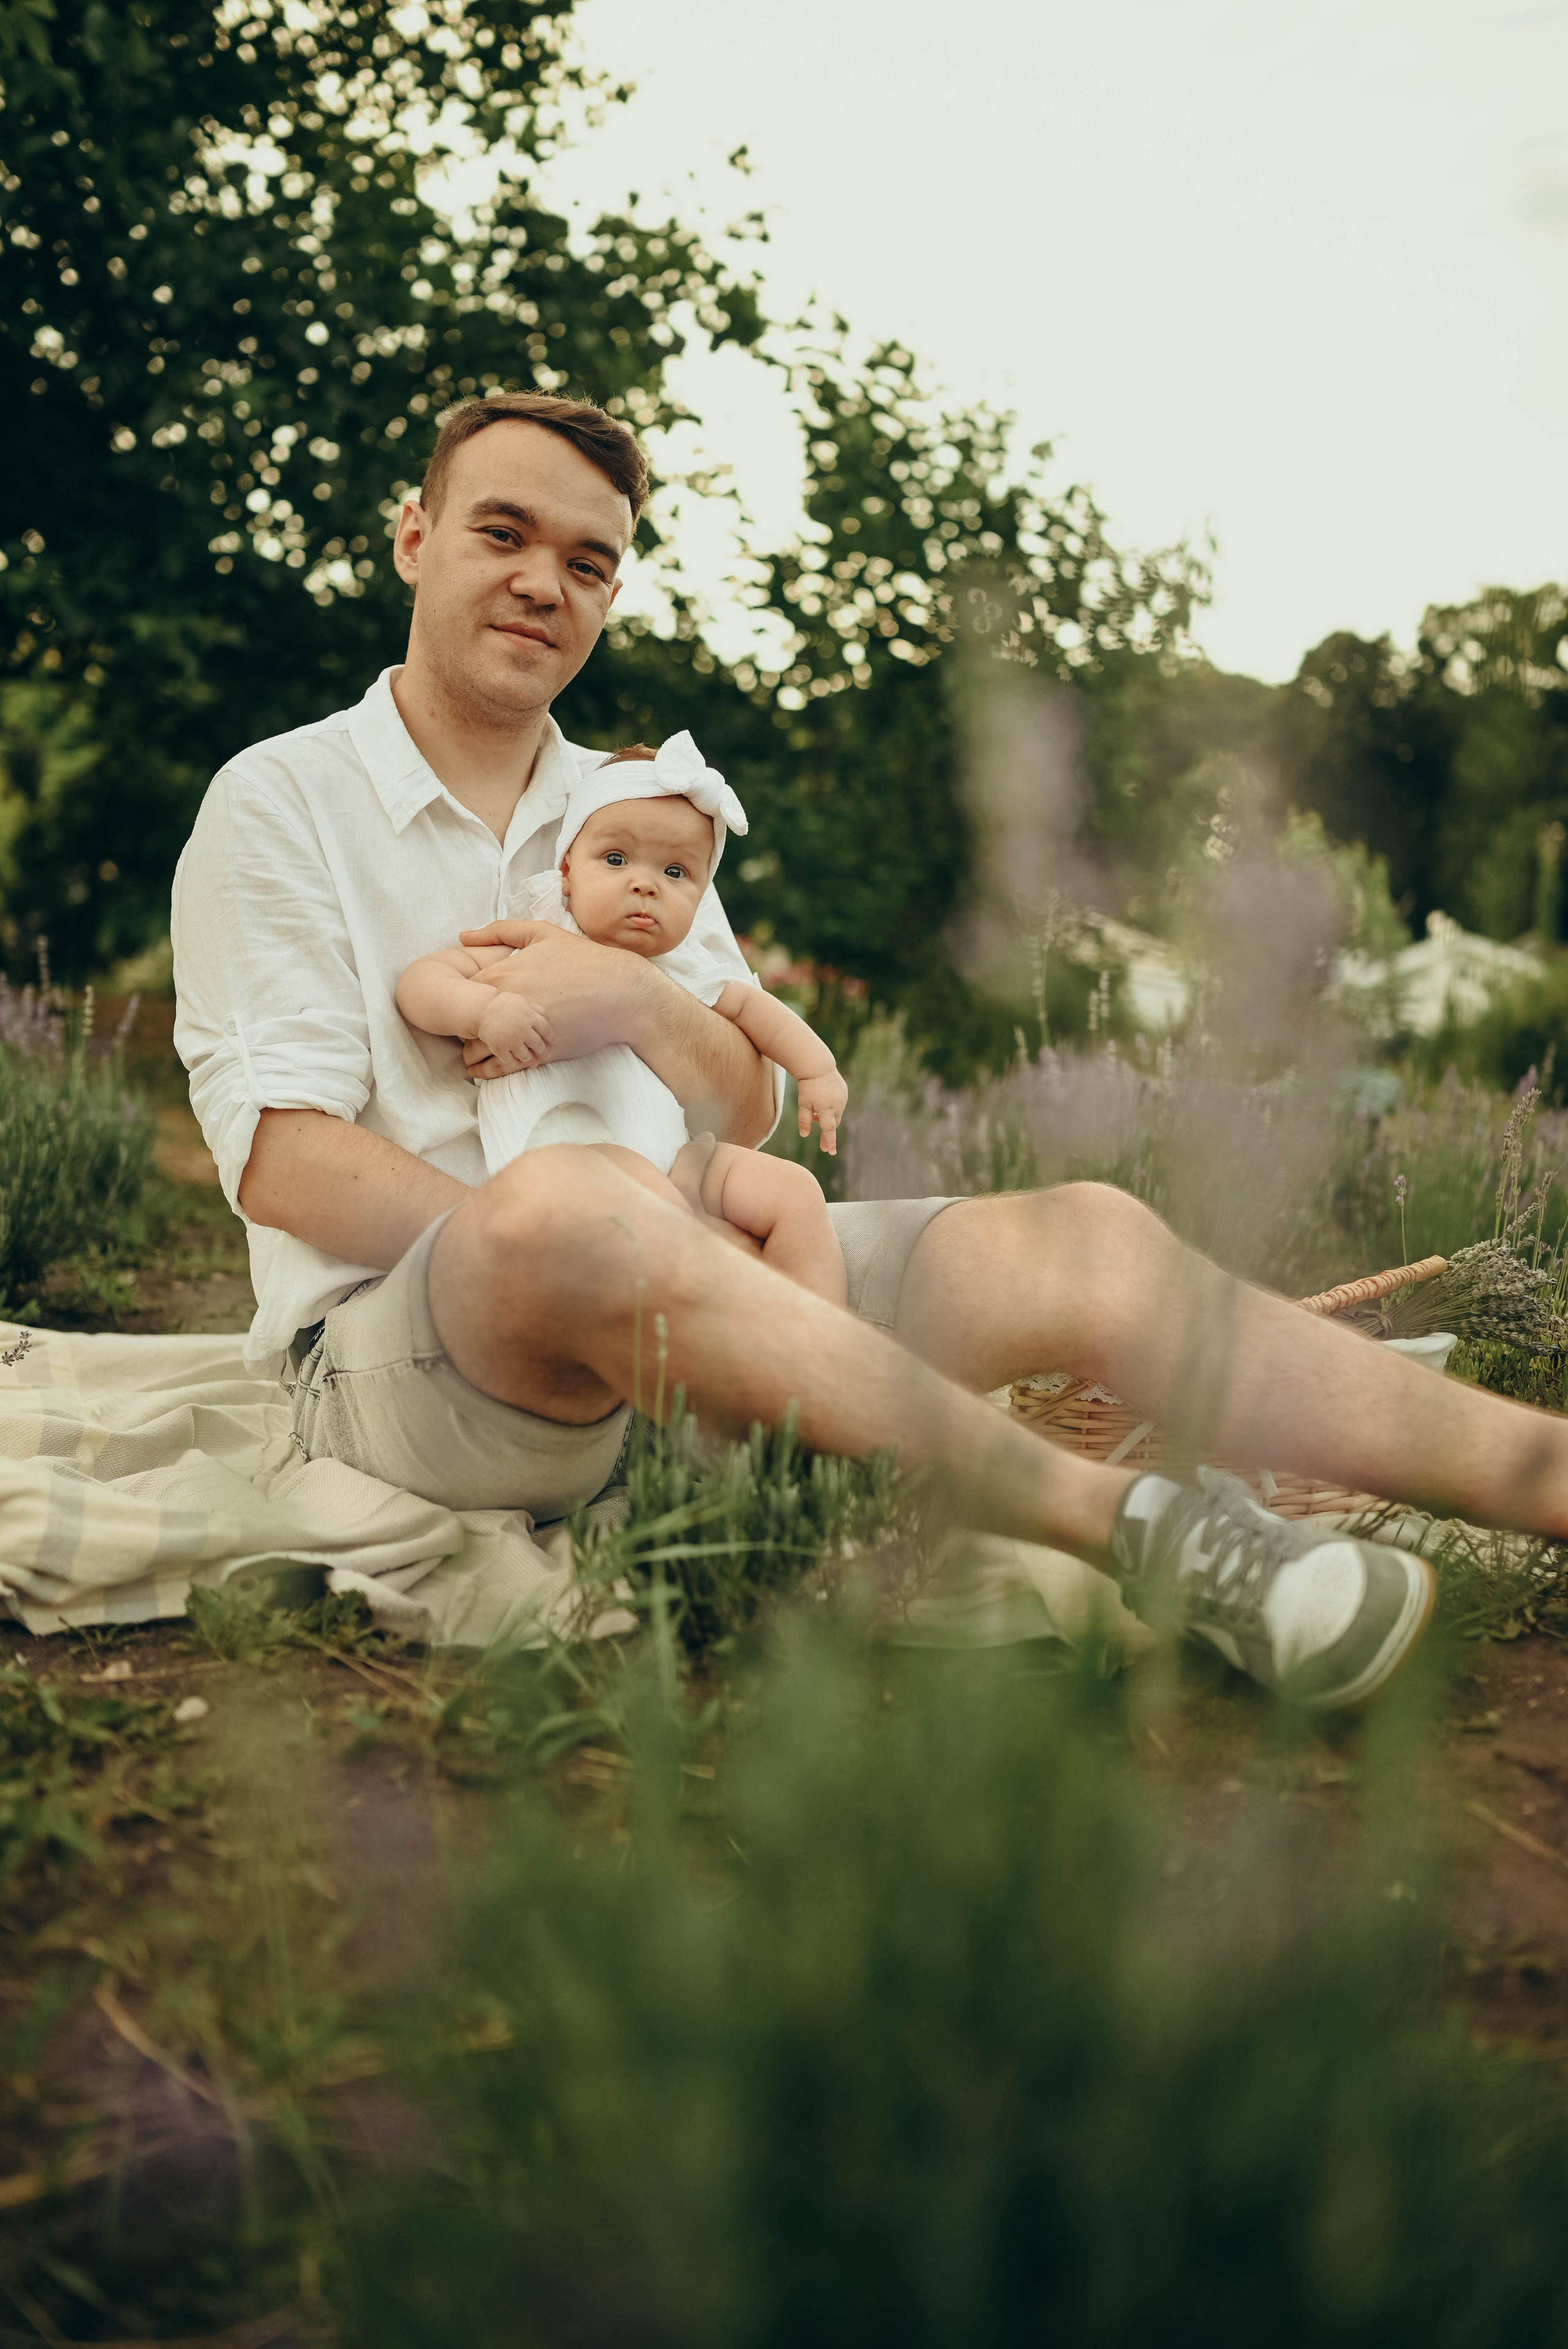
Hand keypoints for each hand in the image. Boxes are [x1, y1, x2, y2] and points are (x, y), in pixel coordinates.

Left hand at [458, 919, 654, 1058]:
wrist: (623, 994)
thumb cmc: (585, 961)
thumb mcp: (543, 933)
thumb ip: (500, 931)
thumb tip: (462, 936)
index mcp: (499, 974)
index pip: (459, 992)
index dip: (462, 998)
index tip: (474, 1001)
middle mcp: (503, 1004)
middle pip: (461, 1022)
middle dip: (464, 1024)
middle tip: (477, 1024)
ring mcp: (517, 1032)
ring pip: (473, 1049)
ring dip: (473, 1048)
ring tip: (484, 1045)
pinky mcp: (534, 1055)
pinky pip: (496, 1068)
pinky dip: (487, 1069)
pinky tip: (490, 1065)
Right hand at [474, 992, 552, 1074]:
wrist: (481, 1009)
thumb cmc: (504, 1004)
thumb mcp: (521, 1001)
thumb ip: (535, 1008)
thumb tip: (547, 1016)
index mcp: (530, 1016)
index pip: (546, 1030)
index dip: (551, 1038)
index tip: (553, 1043)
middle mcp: (522, 1029)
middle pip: (538, 1044)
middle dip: (543, 1052)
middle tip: (545, 1056)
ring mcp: (511, 1039)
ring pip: (526, 1055)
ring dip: (530, 1059)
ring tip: (533, 1061)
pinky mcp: (499, 1048)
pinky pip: (511, 1060)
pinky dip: (516, 1063)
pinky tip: (518, 1062)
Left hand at [797, 1069, 848, 1154]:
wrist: (818, 1066)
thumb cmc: (808, 1085)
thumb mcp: (803, 1104)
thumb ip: (804, 1120)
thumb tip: (804, 1135)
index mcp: (827, 1110)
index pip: (829, 1131)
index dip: (830, 1142)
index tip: (832, 1152)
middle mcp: (838, 1106)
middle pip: (833, 1124)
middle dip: (828, 1134)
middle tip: (823, 1147)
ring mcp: (842, 1099)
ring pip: (835, 1114)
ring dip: (827, 1118)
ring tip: (814, 1116)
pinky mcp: (844, 1093)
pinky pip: (838, 1105)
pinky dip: (830, 1108)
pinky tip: (821, 1103)